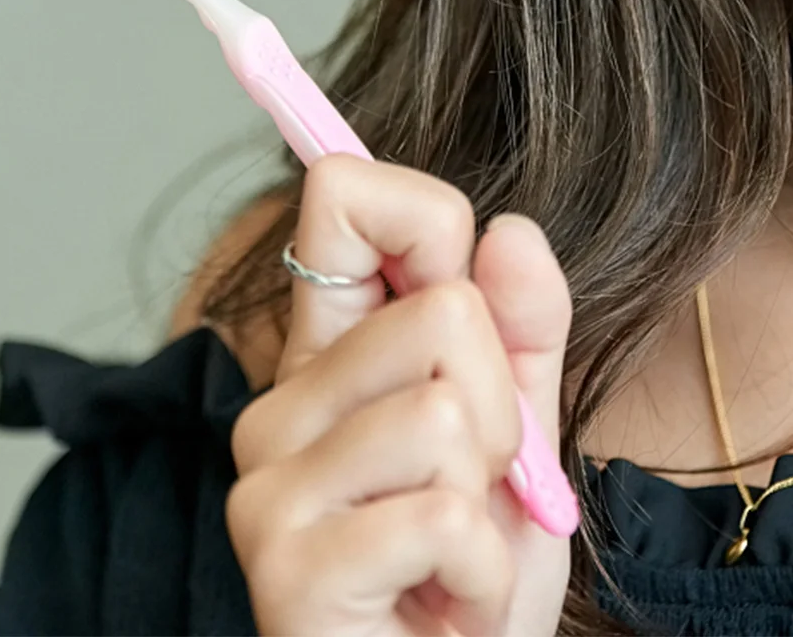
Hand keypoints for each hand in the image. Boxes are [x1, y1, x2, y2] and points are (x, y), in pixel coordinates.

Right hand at [224, 155, 573, 635]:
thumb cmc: (469, 574)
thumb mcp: (518, 435)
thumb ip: (522, 330)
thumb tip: (512, 230)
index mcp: (328, 354)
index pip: (345, 197)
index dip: (429, 217)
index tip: (465, 290)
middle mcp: (279, 406)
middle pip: (443, 307)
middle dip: (499, 406)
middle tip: (473, 492)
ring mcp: (271, 485)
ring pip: (444, 411)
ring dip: (490, 499)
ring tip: (454, 550)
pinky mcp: (287, 568)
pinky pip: (442, 514)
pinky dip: (480, 571)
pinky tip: (447, 604)